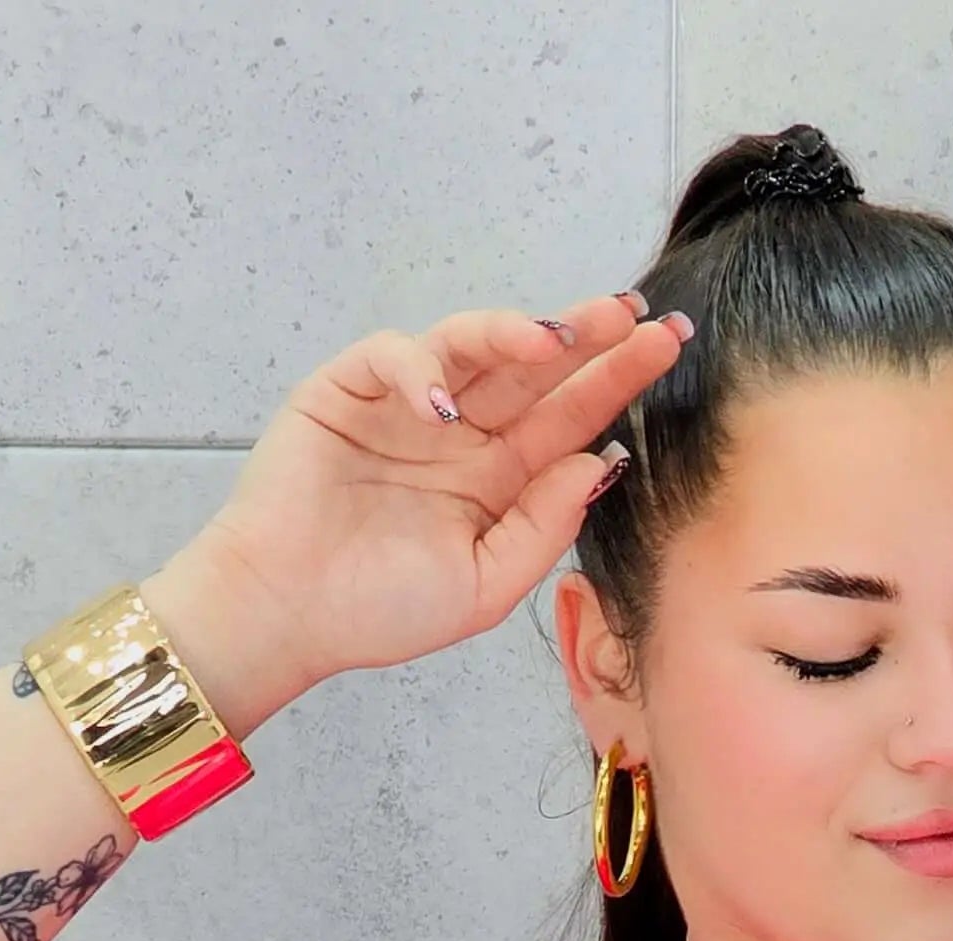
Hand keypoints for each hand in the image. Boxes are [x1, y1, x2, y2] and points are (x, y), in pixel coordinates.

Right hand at [166, 292, 690, 705]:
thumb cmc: (380, 610)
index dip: (616, 381)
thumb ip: (543, 527)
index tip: (664, 347)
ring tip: (553, 339)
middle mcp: (462, 433)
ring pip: (472, 347)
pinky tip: (441, 407)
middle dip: (586, 337)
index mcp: (500, 479)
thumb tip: (601, 462)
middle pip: (536, 371)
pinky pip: (394, 357)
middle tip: (635, 312)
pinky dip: (419, 372)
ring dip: (514, 334)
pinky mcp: (349, 390)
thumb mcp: (485, 586)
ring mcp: (408, 406)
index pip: (570, 418)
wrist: (287, 615)